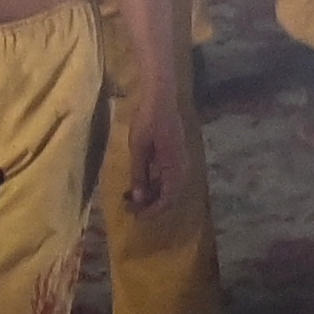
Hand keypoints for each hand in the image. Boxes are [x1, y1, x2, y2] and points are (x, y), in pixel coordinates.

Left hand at [117, 92, 189, 214]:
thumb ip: (139, 174)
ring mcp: (181, 163)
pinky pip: (168, 178)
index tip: (136, 216)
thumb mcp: (139, 148)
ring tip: (132, 197)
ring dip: (152, 195)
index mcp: (175, 169)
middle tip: (131, 208)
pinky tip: (141, 183)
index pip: (167, 200)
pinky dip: (155, 184)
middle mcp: (183, 169)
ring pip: (169, 188)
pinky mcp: (176, 157)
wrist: (161, 97)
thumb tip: (138, 199)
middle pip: (170, 197)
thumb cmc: (148, 120)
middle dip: (151, 205)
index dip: (152, 211)